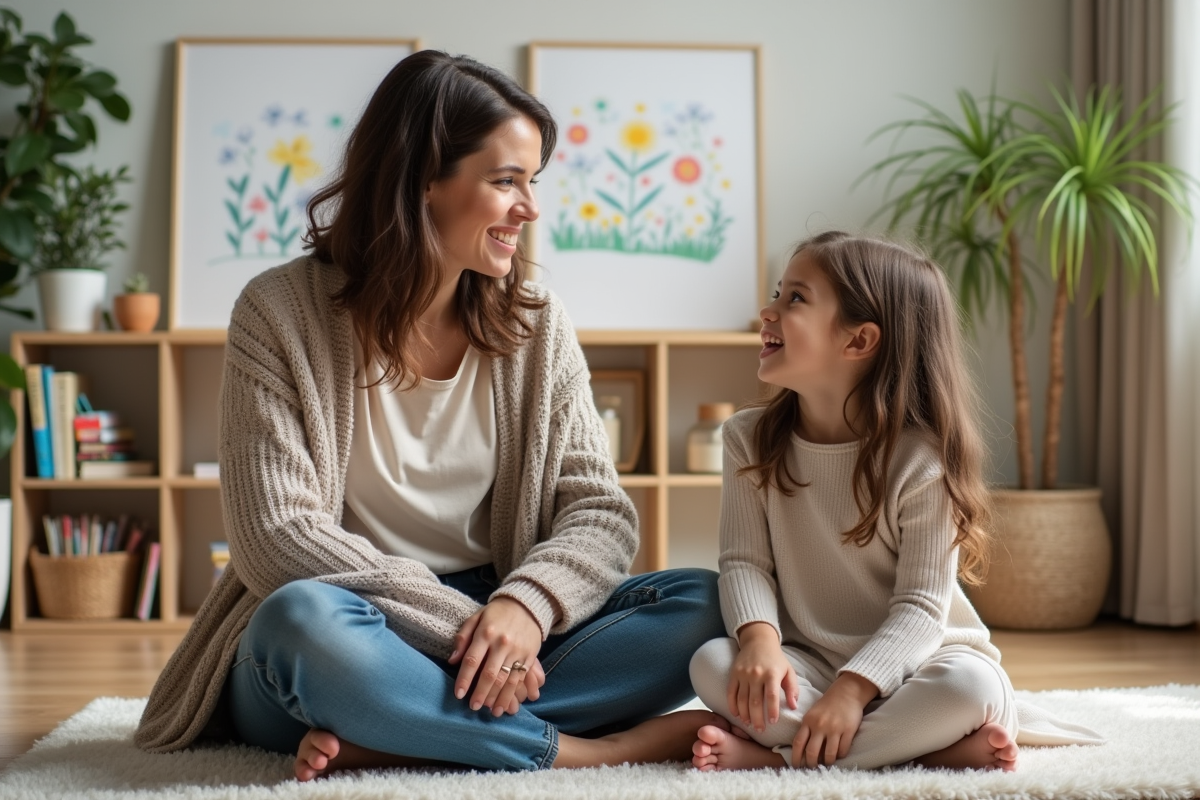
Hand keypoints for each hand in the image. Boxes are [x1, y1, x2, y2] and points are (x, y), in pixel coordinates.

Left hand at [448, 597, 544, 715]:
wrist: (527, 605)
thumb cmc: (496, 613)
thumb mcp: (476, 618)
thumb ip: (462, 638)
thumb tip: (452, 661)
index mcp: (485, 632)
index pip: (472, 660)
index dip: (464, 679)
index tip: (459, 694)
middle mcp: (502, 643)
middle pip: (490, 673)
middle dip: (481, 693)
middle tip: (474, 707)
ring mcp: (517, 650)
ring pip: (506, 679)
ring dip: (498, 698)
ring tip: (492, 712)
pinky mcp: (530, 656)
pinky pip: (520, 678)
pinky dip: (512, 693)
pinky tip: (506, 704)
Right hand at [728, 622, 799, 731]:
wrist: (758, 641)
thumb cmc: (776, 659)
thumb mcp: (789, 671)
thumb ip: (792, 689)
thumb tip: (793, 707)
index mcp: (772, 673)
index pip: (772, 695)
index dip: (772, 710)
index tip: (773, 722)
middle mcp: (756, 674)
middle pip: (755, 701)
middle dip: (757, 718)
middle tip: (760, 730)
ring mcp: (743, 674)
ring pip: (742, 699)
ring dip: (745, 715)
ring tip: (749, 725)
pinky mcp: (733, 674)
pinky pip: (731, 693)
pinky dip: (732, 706)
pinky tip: (737, 715)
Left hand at [791, 672, 877, 767]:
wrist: (846, 692)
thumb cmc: (827, 705)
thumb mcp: (812, 714)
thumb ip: (807, 729)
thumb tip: (801, 750)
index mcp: (808, 721)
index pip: (798, 742)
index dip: (795, 757)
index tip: (795, 766)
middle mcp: (820, 725)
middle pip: (812, 752)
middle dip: (811, 764)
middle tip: (813, 768)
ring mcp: (834, 728)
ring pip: (829, 754)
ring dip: (827, 762)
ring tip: (827, 763)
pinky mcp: (848, 730)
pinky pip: (843, 750)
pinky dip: (840, 755)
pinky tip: (839, 754)